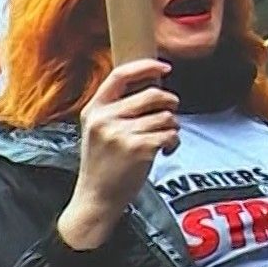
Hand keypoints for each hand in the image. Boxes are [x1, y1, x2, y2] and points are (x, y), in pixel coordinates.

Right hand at [58, 59, 179, 248]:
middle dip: (170, 103)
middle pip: (152, 94)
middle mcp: (105, 119)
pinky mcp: (138, 149)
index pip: (120, 75)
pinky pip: (170, 134)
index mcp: (94, 110)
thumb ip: (116, 109)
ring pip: (166, 116)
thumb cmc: (103, 165)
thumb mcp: (98, 130)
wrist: (96, 199)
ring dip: (173, 127)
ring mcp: (121, 134)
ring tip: (163, 139)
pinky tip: (166, 151)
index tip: (165, 67)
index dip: (146, 67)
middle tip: (170, 116)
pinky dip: (174, 142)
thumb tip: (152, 86)